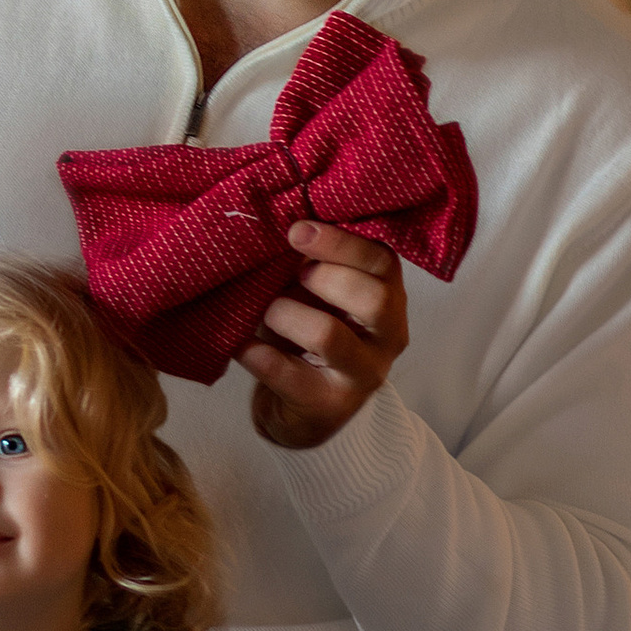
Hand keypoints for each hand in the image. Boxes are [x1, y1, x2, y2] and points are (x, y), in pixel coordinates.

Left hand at [241, 220, 410, 450]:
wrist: (309, 412)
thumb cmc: (312, 334)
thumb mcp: (322, 294)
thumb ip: (314, 261)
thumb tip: (279, 218)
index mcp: (389, 299)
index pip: (383, 262)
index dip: (340, 242)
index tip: (297, 231)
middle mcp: (386, 338)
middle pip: (373, 299)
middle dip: (325, 278)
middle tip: (293, 275)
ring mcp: (361, 375)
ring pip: (328, 335)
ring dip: (286, 314)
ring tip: (267, 311)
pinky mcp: (328, 405)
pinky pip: (287, 373)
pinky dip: (256, 353)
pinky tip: (241, 343)